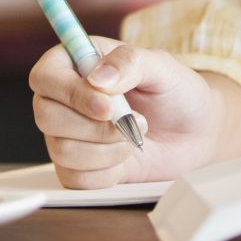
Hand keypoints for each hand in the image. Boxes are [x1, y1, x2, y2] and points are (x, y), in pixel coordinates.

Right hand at [29, 39, 239, 187]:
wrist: (194, 133)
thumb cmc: (175, 92)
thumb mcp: (161, 66)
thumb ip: (130, 62)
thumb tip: (99, 78)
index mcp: (75, 63)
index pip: (46, 76)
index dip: (70, 93)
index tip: (106, 106)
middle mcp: (64, 99)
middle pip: (46, 116)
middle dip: (94, 127)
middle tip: (132, 121)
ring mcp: (67, 134)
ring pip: (62, 150)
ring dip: (106, 149)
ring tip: (135, 136)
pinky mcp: (78, 167)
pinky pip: (75, 178)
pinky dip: (107, 172)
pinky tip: (126, 157)